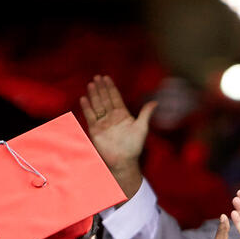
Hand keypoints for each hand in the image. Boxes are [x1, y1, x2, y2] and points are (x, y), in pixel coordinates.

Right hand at [79, 74, 156, 197]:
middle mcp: (111, 117)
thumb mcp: (142, 127)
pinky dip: (87, 108)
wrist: (124, 161)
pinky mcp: (95, 130)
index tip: (106, 78)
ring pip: (97, 105)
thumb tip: (155, 102)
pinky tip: (84, 99)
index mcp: (122, 115)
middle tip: (97, 77)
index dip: (111, 88)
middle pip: (105, 99)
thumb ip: (146, 113)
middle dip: (101, 88)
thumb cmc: (134, 146)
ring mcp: (103, 123)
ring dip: (94, 95)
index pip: (115, 98)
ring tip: (91, 84)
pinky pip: (90, 117)